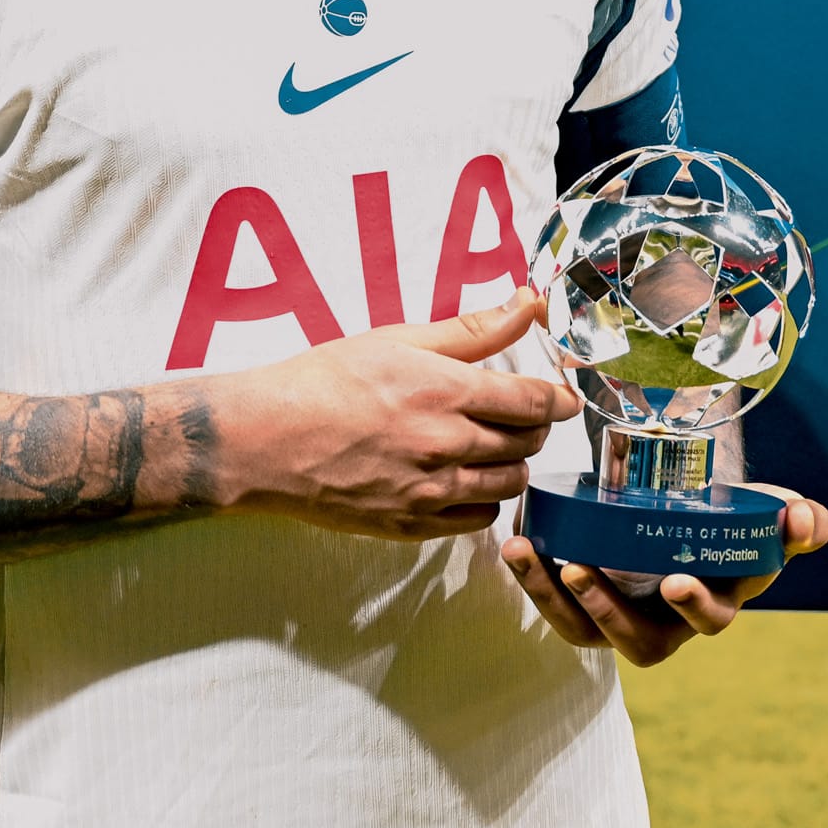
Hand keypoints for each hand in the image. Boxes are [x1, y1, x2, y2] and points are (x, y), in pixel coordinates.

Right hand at [219, 288, 581, 540]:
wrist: (266, 439)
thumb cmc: (324, 380)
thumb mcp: (397, 339)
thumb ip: (472, 328)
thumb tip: (529, 302)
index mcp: (444, 392)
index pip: (534, 403)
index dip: (558, 399)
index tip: (562, 396)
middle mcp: (445, 447)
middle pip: (527, 444)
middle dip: (533, 427)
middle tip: (517, 413)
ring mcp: (430, 493)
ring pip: (508, 485)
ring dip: (511, 463)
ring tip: (488, 444)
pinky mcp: (412, 525)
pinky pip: (476, 520)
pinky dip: (481, 498)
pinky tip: (460, 478)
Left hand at [500, 487, 827, 665]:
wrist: (687, 503)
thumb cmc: (730, 515)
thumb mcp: (768, 513)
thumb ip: (801, 520)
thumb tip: (804, 519)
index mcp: (716, 599)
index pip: (710, 618)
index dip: (696, 604)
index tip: (677, 579)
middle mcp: (667, 620)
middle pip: (639, 641)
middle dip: (606, 610)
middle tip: (577, 570)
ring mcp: (622, 613)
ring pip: (584, 629)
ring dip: (549, 596)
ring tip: (525, 554)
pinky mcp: (584, 597)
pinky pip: (554, 605)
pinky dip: (530, 579)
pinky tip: (516, 544)